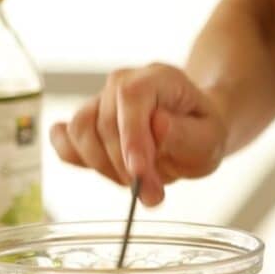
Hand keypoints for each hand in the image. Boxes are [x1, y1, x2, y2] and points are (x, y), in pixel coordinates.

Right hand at [50, 63, 227, 205]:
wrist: (191, 133)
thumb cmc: (201, 133)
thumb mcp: (209, 140)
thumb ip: (185, 135)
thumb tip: (158, 126)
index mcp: (157, 78)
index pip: (131, 97)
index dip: (130, 137)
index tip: (140, 173)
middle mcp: (122, 83)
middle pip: (103, 122)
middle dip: (124, 167)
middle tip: (151, 195)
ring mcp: (100, 101)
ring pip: (80, 132)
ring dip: (103, 167)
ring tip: (135, 182)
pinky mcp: (86, 122)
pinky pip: (65, 140)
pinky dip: (77, 159)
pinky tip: (101, 169)